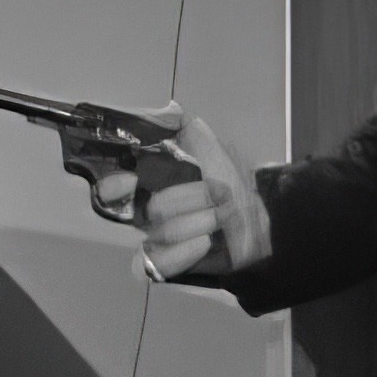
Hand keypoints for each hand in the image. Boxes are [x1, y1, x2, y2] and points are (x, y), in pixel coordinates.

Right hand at [90, 106, 270, 279]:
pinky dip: (182, 253)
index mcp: (151, 185)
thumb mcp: (211, 145)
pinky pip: (158, 265)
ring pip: (161, 234)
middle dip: (189, 198)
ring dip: (200, 220)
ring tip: (224, 216)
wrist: (261, 215)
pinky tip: (205, 241)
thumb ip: (185, 126)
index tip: (129, 181)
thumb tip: (165, 110)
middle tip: (219, 194)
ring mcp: (157, 241)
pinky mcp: (169, 266)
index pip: (115, 188)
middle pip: (150, 210)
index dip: (115, 186)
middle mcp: (149, 213)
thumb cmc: (231, 181)